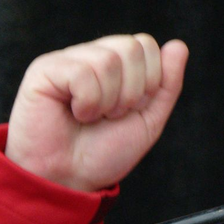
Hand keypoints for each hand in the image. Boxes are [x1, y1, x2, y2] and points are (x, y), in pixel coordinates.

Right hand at [4, 34, 188, 191]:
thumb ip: (167, 85)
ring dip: (108, 101)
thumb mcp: (148, 121)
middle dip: (132, 92)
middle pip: (131, 47)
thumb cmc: (104, 153)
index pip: (146, 45)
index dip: (150, 81)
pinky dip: (87, 102)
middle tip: (111, 115)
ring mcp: (68, 60)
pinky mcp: (45, 69)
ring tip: (92, 117)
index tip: (132, 109)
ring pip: (109, 60)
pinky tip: (75, 113)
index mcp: (117, 65)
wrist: (71, 178)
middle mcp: (92, 56)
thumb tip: (179, 46)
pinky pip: (82, 72)